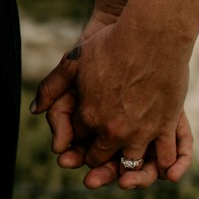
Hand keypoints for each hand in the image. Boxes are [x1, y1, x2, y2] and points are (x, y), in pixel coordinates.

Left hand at [31, 13, 193, 189]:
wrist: (152, 34)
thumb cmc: (112, 43)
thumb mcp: (73, 62)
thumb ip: (51, 88)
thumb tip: (34, 109)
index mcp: (88, 116)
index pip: (78, 138)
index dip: (80, 135)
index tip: (84, 129)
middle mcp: (112, 130)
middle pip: (99, 157)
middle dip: (96, 156)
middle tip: (99, 150)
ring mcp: (140, 132)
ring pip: (129, 163)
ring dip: (125, 162)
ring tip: (126, 152)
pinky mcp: (164, 127)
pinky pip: (163, 156)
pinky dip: (161, 164)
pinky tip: (159, 164)